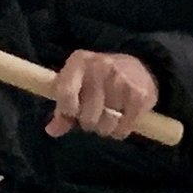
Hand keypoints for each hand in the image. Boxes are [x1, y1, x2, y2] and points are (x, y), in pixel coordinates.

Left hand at [46, 50, 160, 140]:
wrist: (136, 66)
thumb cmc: (96, 79)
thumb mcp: (75, 85)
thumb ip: (62, 109)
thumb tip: (52, 130)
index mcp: (79, 61)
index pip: (66, 94)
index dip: (67, 111)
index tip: (72, 113)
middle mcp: (101, 67)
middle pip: (87, 116)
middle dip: (88, 122)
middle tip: (94, 114)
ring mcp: (122, 80)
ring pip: (106, 125)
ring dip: (105, 128)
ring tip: (108, 117)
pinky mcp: (140, 94)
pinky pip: (123, 129)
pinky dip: (120, 131)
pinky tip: (121, 118)